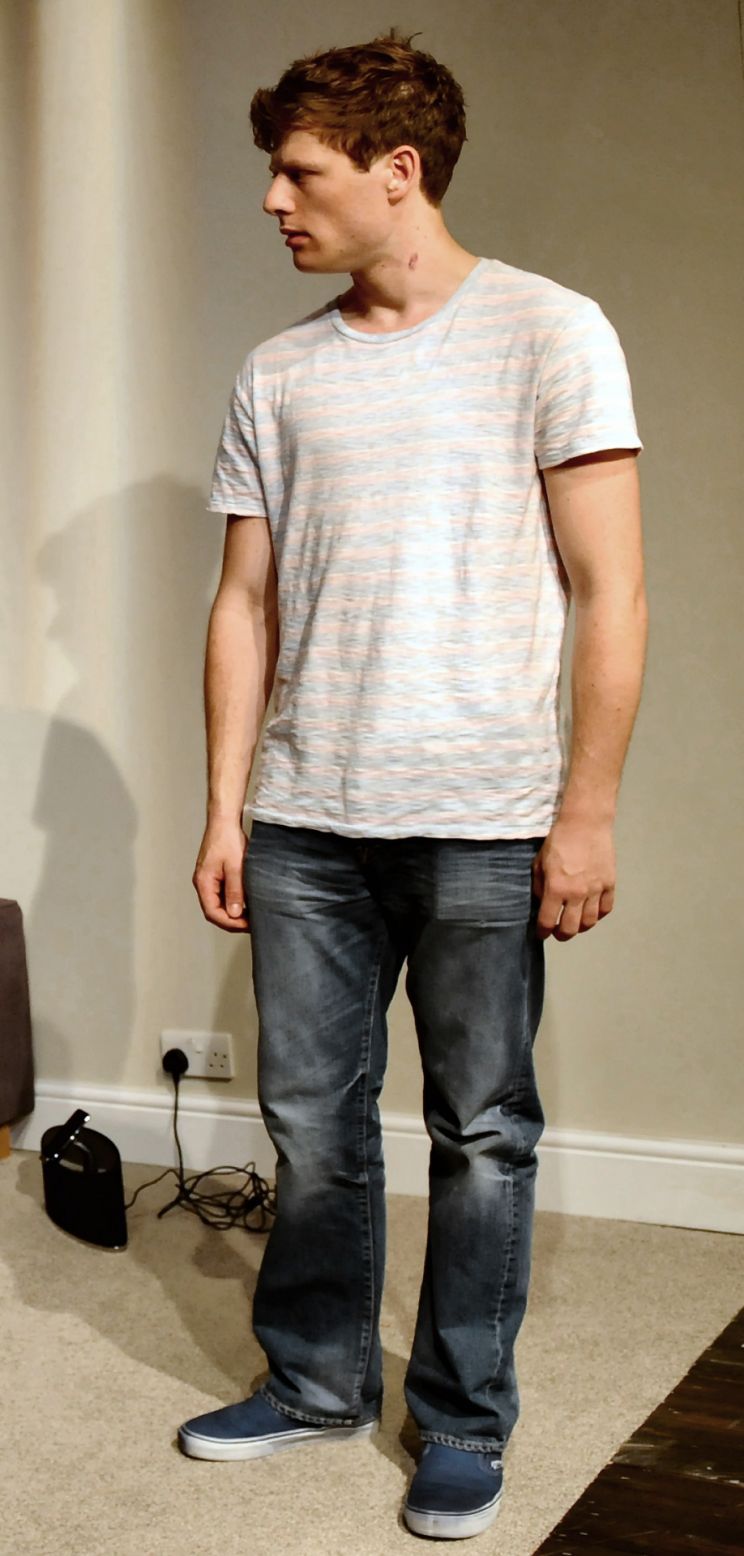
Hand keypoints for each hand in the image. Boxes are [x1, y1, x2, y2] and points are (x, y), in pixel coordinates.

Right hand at [193, 819, 249, 932]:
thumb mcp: (235, 867)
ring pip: (218, 903)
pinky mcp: (215, 875)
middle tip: (251, 924)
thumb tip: (234, 913)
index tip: (247, 926)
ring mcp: (208, 879)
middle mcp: (203, 883)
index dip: (230, 923)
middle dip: (232, 921)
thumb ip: (234, 891)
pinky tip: (245, 902)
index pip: (213, 913)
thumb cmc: (227, 839)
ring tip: (250, 916)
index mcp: (203, 882)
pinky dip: (233, 901)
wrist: (224, 820)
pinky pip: (222, 894)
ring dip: (233, 912)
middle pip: (214, 911)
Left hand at [532, 817, 615, 940]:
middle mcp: (577, 894)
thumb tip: (542, 902)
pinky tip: (590, 911)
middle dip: (561, 934)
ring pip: (589, 922)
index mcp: (556, 889)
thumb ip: (539, 886)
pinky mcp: (609, 884)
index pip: (547, 921)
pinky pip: (605, 909)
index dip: (542, 932)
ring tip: (575, 923)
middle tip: (557, 932)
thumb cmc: (559, 841)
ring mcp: (596, 890)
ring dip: (580, 927)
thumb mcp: (539, 863)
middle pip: (570, 928)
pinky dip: (598, 915)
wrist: (585, 824)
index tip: (541, 933)